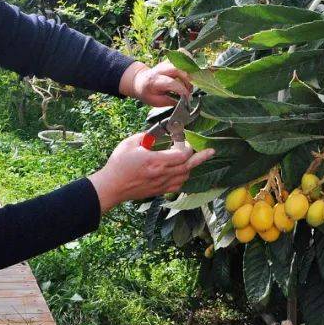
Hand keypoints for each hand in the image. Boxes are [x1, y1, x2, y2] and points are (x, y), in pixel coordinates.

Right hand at [87, 133, 214, 213]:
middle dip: (201, 157)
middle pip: (188, 166)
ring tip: (193, 159)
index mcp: (155, 161)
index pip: (181, 155)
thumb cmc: (118, 164)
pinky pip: (177, 185)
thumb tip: (156, 133)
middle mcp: (161, 174)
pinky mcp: (159, 191)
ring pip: (185, 176)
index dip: (187, 147)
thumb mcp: (129, 144)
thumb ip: (145, 136)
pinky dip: (183, 178)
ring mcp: (161, 184)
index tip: (184, 140)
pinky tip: (182, 172)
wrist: (112, 186)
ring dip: (190, 167)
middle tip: (211, 151)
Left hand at [121, 61, 193, 106]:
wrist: (139, 81)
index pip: (171, 83)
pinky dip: (189, 60)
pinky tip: (189, 71)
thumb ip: (169, 101)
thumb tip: (183, 102)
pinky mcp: (169, 59)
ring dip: (190, 72)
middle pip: (177, 69)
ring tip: (190, 83)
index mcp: (154, 81)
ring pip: (181, 61)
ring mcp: (165, 62)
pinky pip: (182, 53)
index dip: (182, 90)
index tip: (187, 98)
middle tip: (189, 90)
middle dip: (187, 81)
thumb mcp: (155, 101)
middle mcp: (160, 69)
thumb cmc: (147, 92)